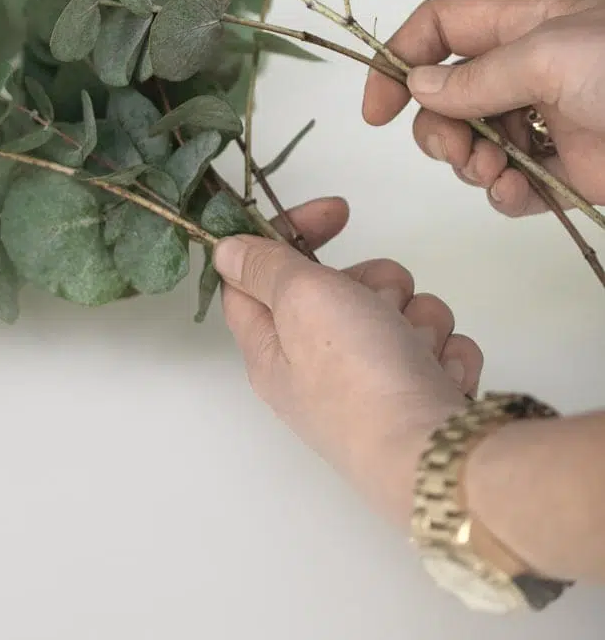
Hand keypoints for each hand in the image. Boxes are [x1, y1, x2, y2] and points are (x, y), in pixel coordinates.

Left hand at [214, 198, 481, 525]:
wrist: (436, 456)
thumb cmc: (357, 372)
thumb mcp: (300, 299)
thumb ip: (265, 266)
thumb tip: (224, 250)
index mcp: (272, 346)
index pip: (261, 274)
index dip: (293, 233)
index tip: (337, 210)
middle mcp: (316, 368)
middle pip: (342, 289)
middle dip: (376, 282)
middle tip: (381, 303)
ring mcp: (373, 387)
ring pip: (399, 311)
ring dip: (417, 319)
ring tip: (417, 349)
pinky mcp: (420, 400)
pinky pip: (435, 347)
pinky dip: (443, 354)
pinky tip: (441, 375)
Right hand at [362, 0, 604, 216]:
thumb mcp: (550, 55)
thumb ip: (480, 76)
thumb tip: (418, 87)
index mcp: (525, 25)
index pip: (441, 27)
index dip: (400, 58)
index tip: (378, 110)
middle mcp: (529, 70)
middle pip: (449, 96)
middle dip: (438, 129)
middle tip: (456, 149)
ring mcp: (548, 123)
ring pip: (476, 144)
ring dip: (472, 162)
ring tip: (496, 172)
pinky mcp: (570, 172)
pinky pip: (517, 185)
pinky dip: (504, 193)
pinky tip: (513, 191)